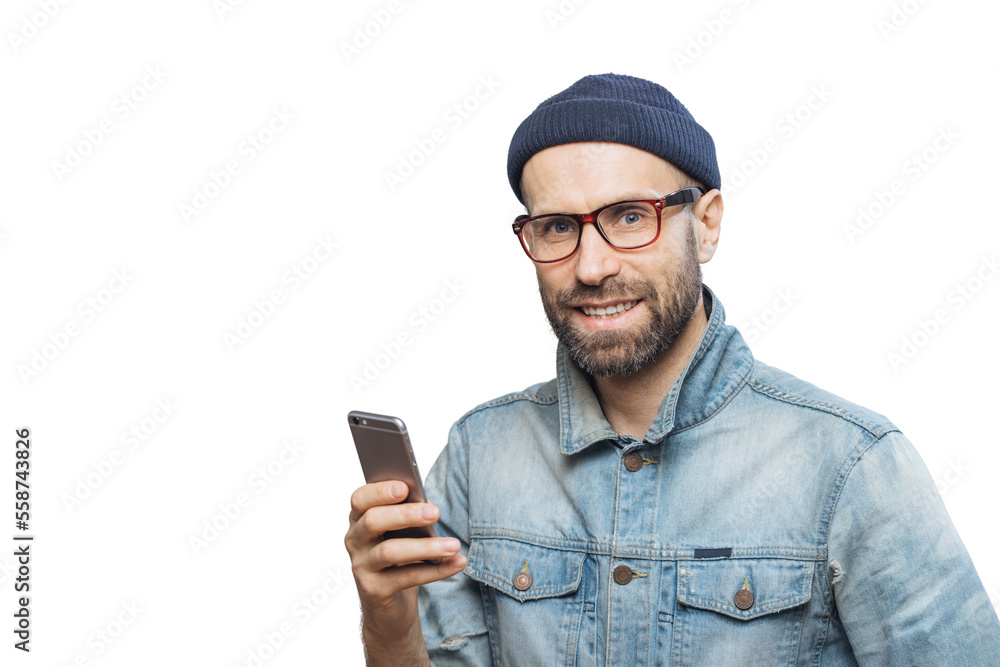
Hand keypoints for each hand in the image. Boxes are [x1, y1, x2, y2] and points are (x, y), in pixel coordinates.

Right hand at [345, 480, 466, 662]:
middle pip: (373, 521)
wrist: (389, 606)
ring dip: (426, 547)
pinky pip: (407, 577)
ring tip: (453, 545)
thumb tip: (429, 506)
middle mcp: (355, 540)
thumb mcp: (403, 532)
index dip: (380, 491)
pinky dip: (436, 571)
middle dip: (405, 515)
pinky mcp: (374, 590)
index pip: (360, 499)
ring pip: (390, 551)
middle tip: (435, 513)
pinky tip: (456, 563)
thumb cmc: (400, 557)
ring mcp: (361, 566)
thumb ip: (409, 514)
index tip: (405, 487)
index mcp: (360, 518)